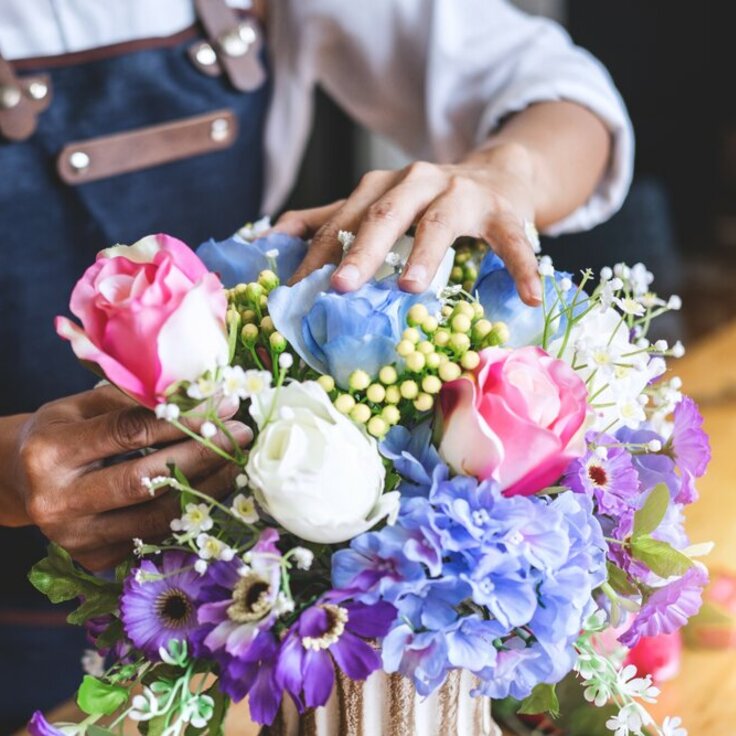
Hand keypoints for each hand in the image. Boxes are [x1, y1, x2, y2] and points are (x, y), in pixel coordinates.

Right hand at [8, 386, 251, 570]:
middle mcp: (58, 501)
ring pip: (156, 515)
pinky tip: (214, 490)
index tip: (223, 407)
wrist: (21, 481)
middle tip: (240, 436)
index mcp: (51, 452)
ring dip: (206, 488)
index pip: (130, 433)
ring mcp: (76, 538)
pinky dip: (188, 513)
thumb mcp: (85, 405)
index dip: (183, 420)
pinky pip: (154, 535)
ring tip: (238, 464)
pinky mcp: (94, 558)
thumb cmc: (61, 432)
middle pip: (146, 480)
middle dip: (202, 456)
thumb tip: (208, 398)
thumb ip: (138, 401)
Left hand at [275, 143, 541, 304]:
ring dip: (425, 254)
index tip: (293, 290)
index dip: (317, 254)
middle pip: (385, 214)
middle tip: (340, 286)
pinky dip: (521, 266)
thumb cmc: (429, 201)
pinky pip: (512, 241)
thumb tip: (272, 234)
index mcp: (383, 186)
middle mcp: (418, 182)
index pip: (343, 219)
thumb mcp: (379, 203)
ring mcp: (463, 194)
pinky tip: (530, 296)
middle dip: (361, 249)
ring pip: (440, 222)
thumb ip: (331, 217)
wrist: (498, 173)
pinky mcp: (504, 212)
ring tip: (410, 288)